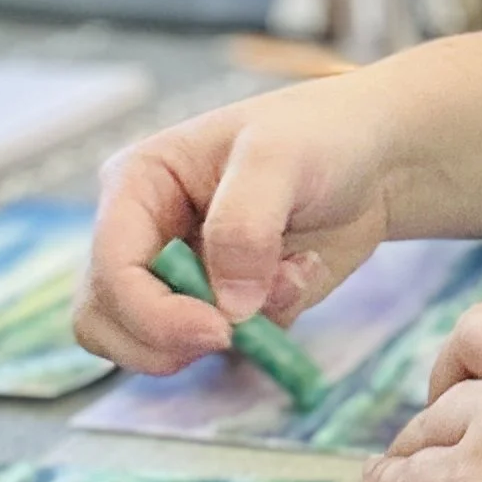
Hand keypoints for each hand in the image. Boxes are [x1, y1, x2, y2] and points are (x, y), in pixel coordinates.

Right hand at [75, 72, 400, 372]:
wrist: (374, 158)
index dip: (152, 314)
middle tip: (238, 332)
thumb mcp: (280, 157)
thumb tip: (228, 306)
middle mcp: (145, 234)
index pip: (110, 269)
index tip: (219, 330)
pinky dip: (269, 329)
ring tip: (291, 276)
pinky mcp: (223, 306)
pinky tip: (304, 271)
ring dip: (232, 334)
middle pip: (108, 321)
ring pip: (158, 346)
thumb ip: (245, 224)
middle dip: (171, 340)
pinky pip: (227, 348)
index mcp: (137, 185)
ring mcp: (181, 275)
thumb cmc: (319, 134)